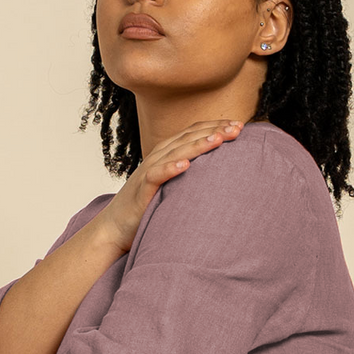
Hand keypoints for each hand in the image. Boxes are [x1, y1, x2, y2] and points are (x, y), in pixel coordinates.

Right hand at [92, 119, 243, 252]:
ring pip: (175, 151)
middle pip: (189, 137)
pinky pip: (156, 175)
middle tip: (238, 128)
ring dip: (197, 145)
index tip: (239, 126)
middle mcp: (158, 157)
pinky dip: (170, 168)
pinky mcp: (141, 189)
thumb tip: (219, 173)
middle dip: (214, 130)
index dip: (216, 125)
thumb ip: (189, 174)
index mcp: (167, 153)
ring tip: (218, 139)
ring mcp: (149, 171)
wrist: (114, 228)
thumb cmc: (146, 207)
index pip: (194, 132)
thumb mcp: (172, 185)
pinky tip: (185, 165)